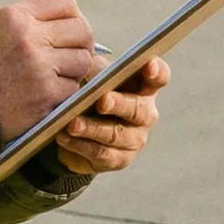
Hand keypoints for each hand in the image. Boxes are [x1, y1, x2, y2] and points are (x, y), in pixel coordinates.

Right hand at [0, 0, 98, 139]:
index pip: (65, 2)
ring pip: (83, 59)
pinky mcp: (46, 93)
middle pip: (82, 29)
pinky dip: (65, 92)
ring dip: (74, 70)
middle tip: (73, 54)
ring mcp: (39, 65)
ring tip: (56, 76)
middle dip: (82, 43)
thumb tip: (71, 24)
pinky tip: (46, 93)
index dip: (74, 16)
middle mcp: (28, 36)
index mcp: (15, 16)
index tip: (70, 30)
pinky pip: (73, 86)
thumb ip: (32, 23)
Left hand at [54, 57, 168, 174]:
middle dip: (119, 104)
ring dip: (93, 128)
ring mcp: (135, 138)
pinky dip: (80, 145)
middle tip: (102, 101)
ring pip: (117, 134)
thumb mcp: (93, 74)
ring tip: (72, 124)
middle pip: (138, 109)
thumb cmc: (91, 92)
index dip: (157, 71)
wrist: (76, 128)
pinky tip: (64, 137)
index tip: (148, 65)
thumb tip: (87, 68)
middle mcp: (145, 113)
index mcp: (143, 87)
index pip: (159, 77)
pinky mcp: (120, 159)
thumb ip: (96, 69)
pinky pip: (101, 153)